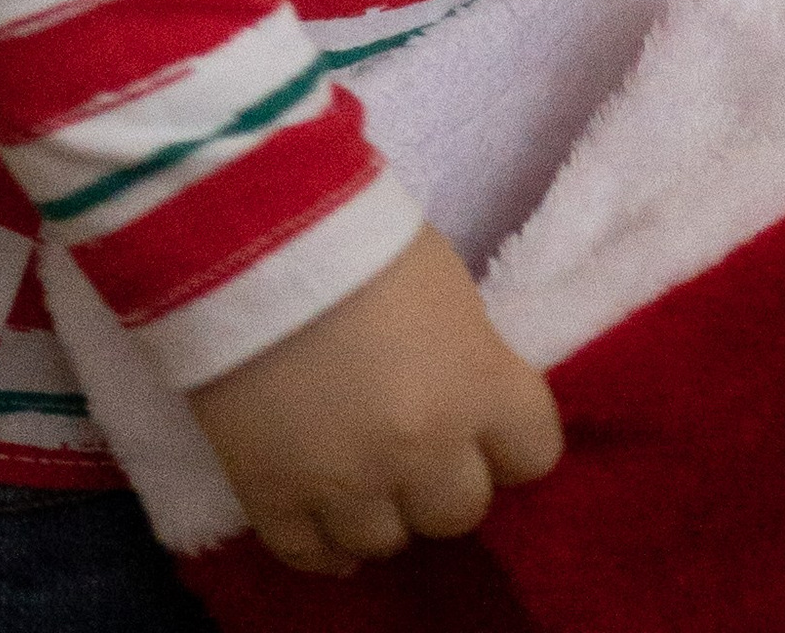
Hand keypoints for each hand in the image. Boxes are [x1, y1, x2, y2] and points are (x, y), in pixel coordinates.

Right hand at [185, 222, 562, 576]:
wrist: (249, 229)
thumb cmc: (359, 233)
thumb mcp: (444, 285)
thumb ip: (467, 355)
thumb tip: (465, 393)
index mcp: (477, 385)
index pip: (535, 454)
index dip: (510, 439)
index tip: (486, 422)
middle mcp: (423, 451)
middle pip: (460, 510)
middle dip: (443, 477)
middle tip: (415, 441)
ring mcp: (347, 483)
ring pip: (388, 540)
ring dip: (381, 508)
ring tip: (362, 471)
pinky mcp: (273, 496)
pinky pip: (311, 555)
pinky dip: (323, 545)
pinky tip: (325, 518)